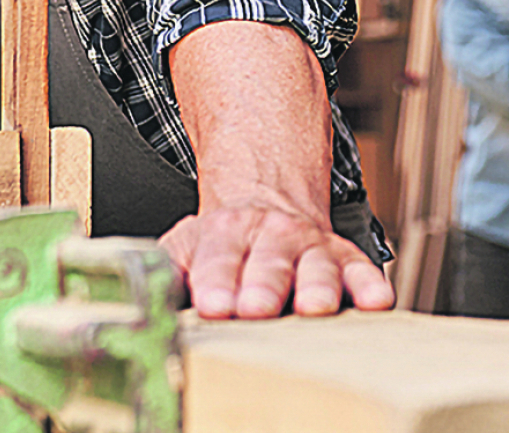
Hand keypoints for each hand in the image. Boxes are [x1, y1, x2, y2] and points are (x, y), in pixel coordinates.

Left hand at [159, 199, 394, 317]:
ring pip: (317, 265)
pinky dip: (370, 284)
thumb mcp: (184, 244)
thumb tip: (133, 298)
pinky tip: (375, 300)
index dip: (216, 281)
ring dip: (317, 286)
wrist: (268, 200)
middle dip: (263, 285)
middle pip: (268, 263)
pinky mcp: (344, 257)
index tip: (213, 304)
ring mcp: (310, 246)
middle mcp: (271, 236)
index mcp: (225, 233)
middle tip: (255, 308)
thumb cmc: (223, 240)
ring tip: (315, 307)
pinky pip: (361, 269)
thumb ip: (163, 270)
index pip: (218, 258)